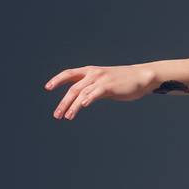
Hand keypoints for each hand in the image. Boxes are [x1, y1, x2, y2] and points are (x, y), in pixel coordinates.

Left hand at [44, 62, 158, 118]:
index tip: (47, 87)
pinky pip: (95, 93)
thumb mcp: (104, 82)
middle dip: (63, 102)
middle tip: (57, 115)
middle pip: (73, 88)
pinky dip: (87, 99)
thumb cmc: (123, 81)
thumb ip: (92, 88)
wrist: (141, 77)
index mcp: (90, 71)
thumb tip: (81, 99)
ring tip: (67, 117)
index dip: (57, 80)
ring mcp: (101, 79)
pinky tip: (82, 106)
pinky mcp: (109, 86)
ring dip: (73, 106)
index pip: (69, 74)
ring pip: (81, 93)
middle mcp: (93, 74)